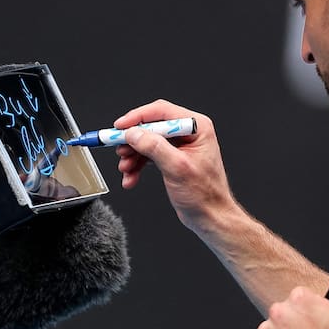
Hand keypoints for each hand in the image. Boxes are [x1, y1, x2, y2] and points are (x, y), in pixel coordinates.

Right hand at [114, 100, 233, 227]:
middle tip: (119, 150)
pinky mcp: (170, 158)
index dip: (137, 118)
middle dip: (132, 141)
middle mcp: (187, 133)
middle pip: (150, 127)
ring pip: (146, 142)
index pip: (161, 112)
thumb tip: (133, 134)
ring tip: (125, 169)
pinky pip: (147, 156)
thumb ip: (154, 147)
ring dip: (132, 156)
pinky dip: (137, 166)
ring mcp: (178, 146)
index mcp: (196, 127)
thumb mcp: (177, 168)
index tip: (119, 127)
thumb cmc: (205, 195)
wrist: (209, 216)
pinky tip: (131, 177)